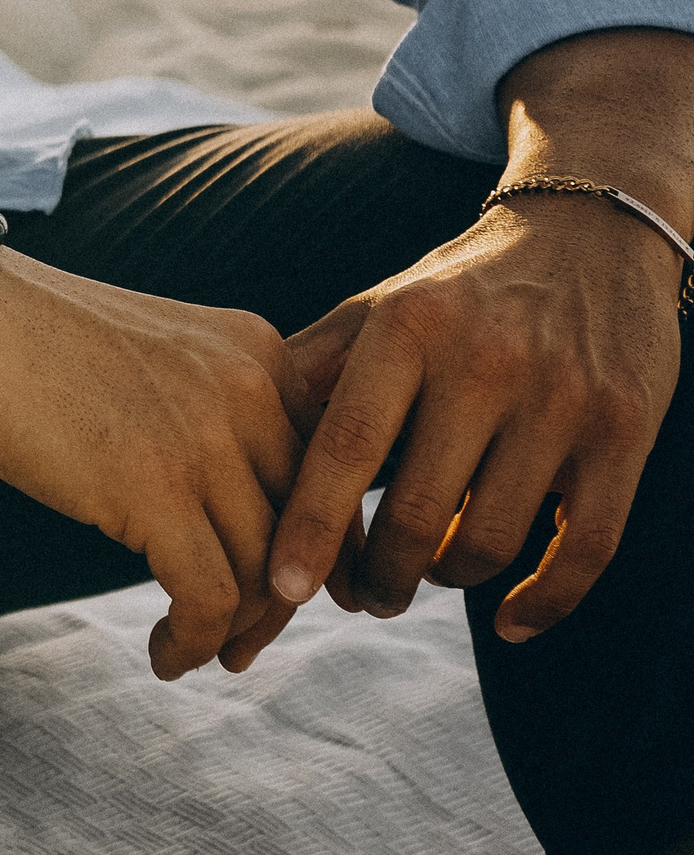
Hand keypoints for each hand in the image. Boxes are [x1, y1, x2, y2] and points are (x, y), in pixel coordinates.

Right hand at [0, 251, 306, 680]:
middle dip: (282, 600)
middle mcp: (249, 389)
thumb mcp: (159, 359)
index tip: (283, 591)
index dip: (311, 546)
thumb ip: (216, 412)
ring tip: (196, 651)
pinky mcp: (154, 487)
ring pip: (267, 572)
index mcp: (257, 352)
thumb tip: (242, 516)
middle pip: (306, 528)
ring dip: (237, 632)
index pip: (325, 472)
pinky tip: (164, 655)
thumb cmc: (36, 344)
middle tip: (242, 643)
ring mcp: (206, 437)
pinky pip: (209, 597)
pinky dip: (193, 641)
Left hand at [262, 191, 679, 645]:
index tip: (283, 588)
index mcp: (408, 327)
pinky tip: (508, 620)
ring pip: (490, 539)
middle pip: (415, 513)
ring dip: (448, 579)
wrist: (591, 234)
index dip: (312, 526)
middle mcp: (485, 360)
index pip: (347, 445)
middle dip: (380, 576)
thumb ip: (313, 369)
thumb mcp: (381, 308)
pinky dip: (543, 603)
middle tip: (366, 596)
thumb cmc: (459, 292)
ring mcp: (561, 398)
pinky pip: (585, 550)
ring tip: (429, 572)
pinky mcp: (624, 432)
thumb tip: (229, 436)